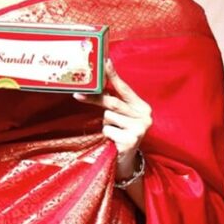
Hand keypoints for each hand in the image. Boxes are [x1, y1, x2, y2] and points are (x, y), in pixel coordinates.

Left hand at [74, 59, 151, 180]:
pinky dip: (107, 135)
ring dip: (105, 124)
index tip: (104, 62)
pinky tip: (114, 141)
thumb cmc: (122, 134)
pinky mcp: (131, 140)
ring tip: (114, 132)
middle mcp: (145, 116)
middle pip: (113, 102)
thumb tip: (96, 85)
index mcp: (143, 107)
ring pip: (108, 117)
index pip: (125, 89)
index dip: (113, 75)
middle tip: (78, 95)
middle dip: (94, 99)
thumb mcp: (122, 116)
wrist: (127, 161)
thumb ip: (116, 102)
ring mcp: (139, 129)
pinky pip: (107, 131)